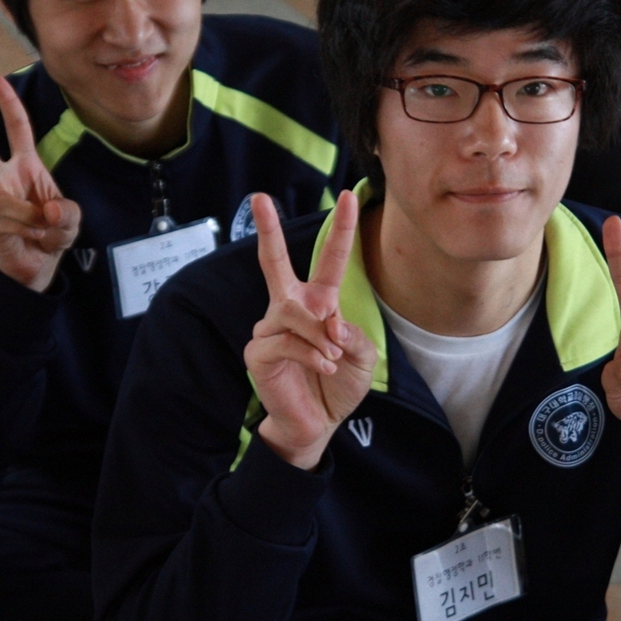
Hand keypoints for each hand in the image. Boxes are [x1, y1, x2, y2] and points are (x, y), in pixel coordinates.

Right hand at [0, 74, 80, 293]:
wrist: (39, 265)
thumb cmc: (53, 232)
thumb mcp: (71, 219)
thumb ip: (67, 213)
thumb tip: (46, 209)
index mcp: (27, 166)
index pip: (17, 128)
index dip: (8, 102)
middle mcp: (5, 179)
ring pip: (5, 201)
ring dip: (32, 219)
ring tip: (42, 231)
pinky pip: (7, 222)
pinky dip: (27, 231)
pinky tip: (30, 238)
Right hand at [243, 191, 377, 469]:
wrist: (317, 424)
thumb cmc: (338, 385)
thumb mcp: (361, 357)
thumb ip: (351, 333)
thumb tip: (328, 320)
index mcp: (317, 302)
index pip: (329, 260)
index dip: (341, 229)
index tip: (347, 196)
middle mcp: (288, 308)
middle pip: (274, 262)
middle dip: (268, 229)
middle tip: (259, 197)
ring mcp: (269, 328)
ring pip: (295, 311)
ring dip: (320, 334)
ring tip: (332, 357)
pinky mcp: (258, 351)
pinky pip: (287, 341)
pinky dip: (311, 353)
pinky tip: (323, 366)